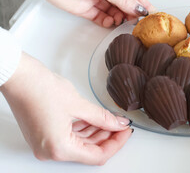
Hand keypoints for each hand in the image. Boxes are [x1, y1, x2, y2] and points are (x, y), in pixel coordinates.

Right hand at [0, 53, 132, 164]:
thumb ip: (102, 117)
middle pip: (88, 150)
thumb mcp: (79, 104)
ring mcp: (46, 144)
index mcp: (59, 148)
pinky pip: (69, 137)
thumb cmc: (40, 89)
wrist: (19, 77)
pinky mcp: (44, 135)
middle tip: (121, 124)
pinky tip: (96, 119)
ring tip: (111, 119)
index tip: (126, 131)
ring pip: (80, 144)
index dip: (116, 143)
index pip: (97, 155)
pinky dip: (84, 129)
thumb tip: (119, 124)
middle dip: (107, 137)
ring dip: (97, 132)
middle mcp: (50, 151)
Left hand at [29, 0, 155, 27]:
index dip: (142, 3)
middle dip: (131, 13)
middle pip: (123, 4)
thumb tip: (139, 9)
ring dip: (119, 19)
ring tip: (122, 22)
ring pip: (113, 13)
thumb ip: (123, 0)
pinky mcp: (85, 10)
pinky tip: (110, 23)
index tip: (152, 13)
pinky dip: (107, 22)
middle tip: (138, 22)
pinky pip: (101, 19)